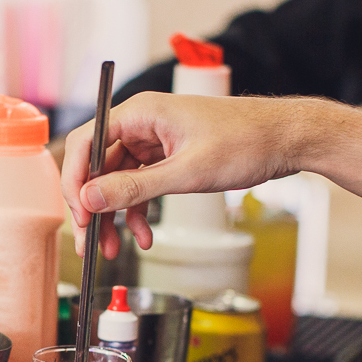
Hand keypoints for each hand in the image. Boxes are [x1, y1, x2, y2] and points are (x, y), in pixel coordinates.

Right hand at [61, 92, 310, 258]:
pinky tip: (142, 236)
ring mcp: (153, 141)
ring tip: (111, 248)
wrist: (286, 139)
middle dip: (93, 207)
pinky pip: (139, 186)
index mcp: (141, 113)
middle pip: (97, 166)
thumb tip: (91, 198)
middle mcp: (141, 124)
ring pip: (116, 181)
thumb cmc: (247, 141)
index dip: (75, 180)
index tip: (78, 214)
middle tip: (88, 241)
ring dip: (112, 216)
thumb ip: (134, 188)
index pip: (86, 143)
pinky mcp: (167, 157)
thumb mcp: (187, 172)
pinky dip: (136, 212)